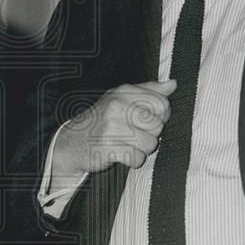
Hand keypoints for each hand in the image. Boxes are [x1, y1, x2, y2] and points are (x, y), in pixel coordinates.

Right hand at [52, 80, 175, 179]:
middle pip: (158, 125)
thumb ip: (149, 91)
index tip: (147, 121)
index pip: (161, 103)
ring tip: (127, 144)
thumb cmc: (101, 121)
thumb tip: (172, 84)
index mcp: (123, 92)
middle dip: (150, 135)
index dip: (160, 116)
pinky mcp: (107, 148)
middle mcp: (117, 106)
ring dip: (142, 149)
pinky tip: (122, 154)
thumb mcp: (121, 99)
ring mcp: (111, 127)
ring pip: (150, 144)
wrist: (71, 142)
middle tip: (134, 135)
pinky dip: (133, 160)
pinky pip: (137, 158)